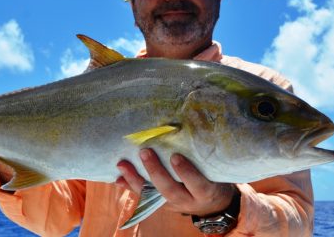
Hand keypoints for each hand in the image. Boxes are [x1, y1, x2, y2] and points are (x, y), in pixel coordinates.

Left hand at [116, 148, 235, 215]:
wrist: (213, 206)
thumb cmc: (214, 179)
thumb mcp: (215, 171)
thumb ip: (203, 157)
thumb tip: (185, 128)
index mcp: (205, 191)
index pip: (197, 184)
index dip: (186, 172)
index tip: (175, 156)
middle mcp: (188, 201)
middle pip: (170, 189)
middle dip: (155, 172)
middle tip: (145, 152)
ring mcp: (172, 205)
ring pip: (152, 195)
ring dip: (136, 179)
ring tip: (122, 165)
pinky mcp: (161, 205)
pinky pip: (144, 197)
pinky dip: (130, 187)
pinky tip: (118, 178)